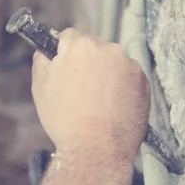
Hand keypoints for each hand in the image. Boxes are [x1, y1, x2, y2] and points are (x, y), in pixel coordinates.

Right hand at [31, 28, 149, 160]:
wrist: (97, 149)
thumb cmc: (66, 119)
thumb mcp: (41, 87)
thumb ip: (41, 61)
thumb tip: (44, 53)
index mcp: (82, 45)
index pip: (69, 36)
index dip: (63, 51)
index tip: (63, 65)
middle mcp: (109, 49)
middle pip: (93, 47)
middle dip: (86, 62)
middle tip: (78, 89)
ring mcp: (129, 66)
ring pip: (112, 63)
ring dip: (104, 74)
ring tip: (95, 102)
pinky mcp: (143, 83)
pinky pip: (128, 78)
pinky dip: (120, 88)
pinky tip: (110, 107)